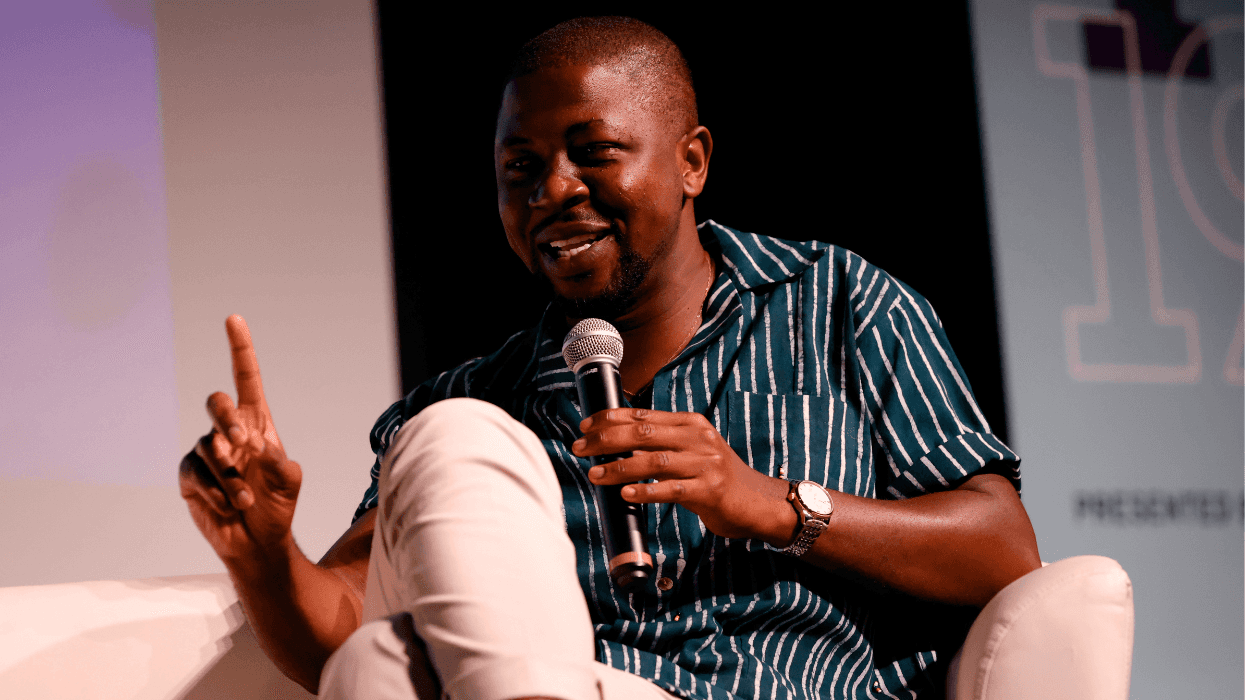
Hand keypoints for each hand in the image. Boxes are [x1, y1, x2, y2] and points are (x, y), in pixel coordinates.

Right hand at [178, 315, 301, 567]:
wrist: (258, 542)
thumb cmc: (276, 506)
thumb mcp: (289, 481)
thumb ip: (278, 460)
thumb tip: (255, 446)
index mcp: (257, 423)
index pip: (246, 379)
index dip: (240, 349)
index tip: (233, 319)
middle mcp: (229, 432)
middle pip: (217, 404)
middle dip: (226, 417)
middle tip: (243, 441)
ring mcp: (207, 454)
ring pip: (209, 448)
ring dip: (230, 477)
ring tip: (245, 501)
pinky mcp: (189, 477)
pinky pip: (194, 474)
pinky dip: (214, 492)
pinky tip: (228, 507)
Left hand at [573, 408, 793, 541]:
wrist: (758, 502)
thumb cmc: (718, 478)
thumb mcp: (693, 451)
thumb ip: (662, 444)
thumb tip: (618, 444)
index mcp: (691, 424)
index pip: (643, 416)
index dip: (609, 419)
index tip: (585, 427)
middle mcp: (698, 438)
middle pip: (643, 433)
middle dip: (605, 439)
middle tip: (580, 448)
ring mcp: (705, 464)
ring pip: (653, 461)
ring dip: (619, 467)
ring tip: (594, 474)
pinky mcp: (709, 490)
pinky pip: (671, 489)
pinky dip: (646, 491)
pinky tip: (626, 494)